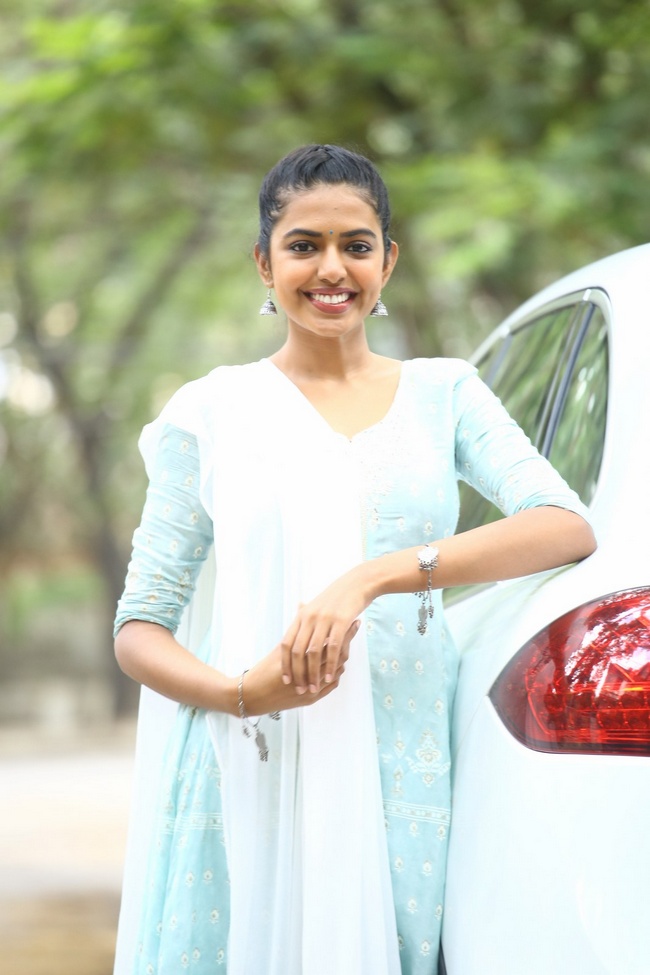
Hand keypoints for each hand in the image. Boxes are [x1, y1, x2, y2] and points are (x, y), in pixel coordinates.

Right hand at [241, 618, 357, 715]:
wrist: (254, 695)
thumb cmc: (265, 669)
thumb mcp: (280, 648)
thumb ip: (296, 630)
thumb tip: (303, 605)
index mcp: (302, 656)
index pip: (330, 641)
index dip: (342, 630)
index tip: (350, 618)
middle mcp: (309, 673)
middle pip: (337, 655)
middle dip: (346, 641)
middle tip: (354, 626)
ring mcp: (312, 687)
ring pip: (336, 671)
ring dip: (342, 658)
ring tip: (347, 646)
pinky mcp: (312, 698)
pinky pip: (331, 685)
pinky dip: (335, 674)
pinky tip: (338, 665)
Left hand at [280, 565, 373, 693]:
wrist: (357, 583)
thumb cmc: (337, 598)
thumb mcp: (316, 608)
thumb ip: (305, 623)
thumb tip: (296, 640)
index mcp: (301, 616)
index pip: (287, 644)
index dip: (285, 663)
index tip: (286, 680)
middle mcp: (309, 618)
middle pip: (298, 651)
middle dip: (297, 673)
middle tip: (299, 690)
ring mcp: (324, 619)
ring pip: (313, 652)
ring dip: (313, 673)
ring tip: (313, 688)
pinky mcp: (340, 621)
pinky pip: (332, 647)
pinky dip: (330, 664)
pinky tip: (330, 677)